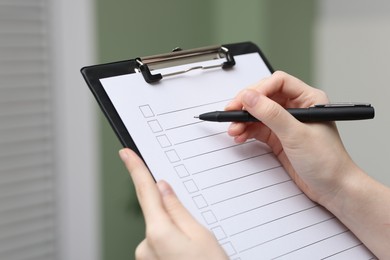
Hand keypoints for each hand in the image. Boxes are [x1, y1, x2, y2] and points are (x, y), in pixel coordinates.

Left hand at [119, 148, 227, 259]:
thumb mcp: (201, 235)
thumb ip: (177, 209)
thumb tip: (162, 189)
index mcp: (158, 233)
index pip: (144, 192)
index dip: (135, 169)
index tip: (126, 153)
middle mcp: (145, 246)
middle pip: (157, 214)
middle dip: (172, 214)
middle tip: (195, 233)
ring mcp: (146, 258)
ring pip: (160, 230)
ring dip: (174, 232)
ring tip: (196, 250)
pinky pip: (159, 243)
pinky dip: (172, 243)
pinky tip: (188, 255)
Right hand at [225, 71, 356, 206]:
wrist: (333, 189)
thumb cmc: (327, 161)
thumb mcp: (296, 135)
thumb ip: (271, 114)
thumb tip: (250, 97)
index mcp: (308, 99)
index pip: (278, 83)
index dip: (258, 90)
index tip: (243, 101)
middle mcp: (297, 108)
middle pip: (265, 97)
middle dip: (246, 105)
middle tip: (231, 113)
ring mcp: (287, 123)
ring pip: (259, 113)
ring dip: (244, 120)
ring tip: (234, 129)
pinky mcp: (279, 137)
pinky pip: (258, 128)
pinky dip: (247, 131)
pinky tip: (240, 136)